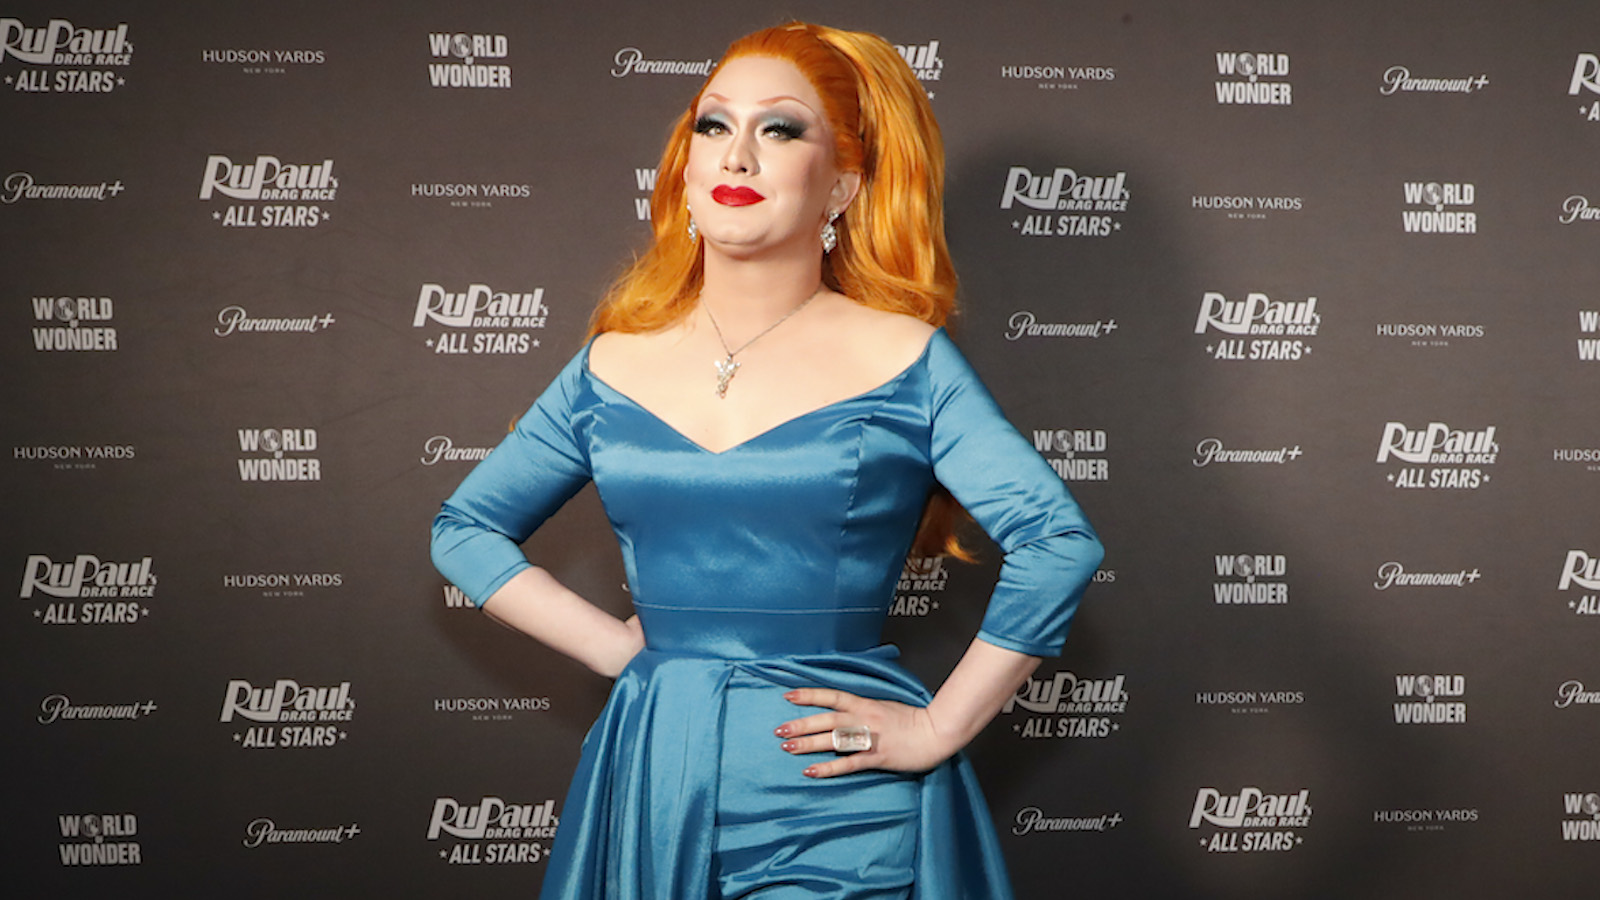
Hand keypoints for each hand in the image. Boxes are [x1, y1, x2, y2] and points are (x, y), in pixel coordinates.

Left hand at [774, 688, 961, 777]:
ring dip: (809, 744)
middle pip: (826, 719)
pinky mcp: (878, 757)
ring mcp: (870, 738)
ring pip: (833, 740)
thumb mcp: (885, 706)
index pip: (832, 695)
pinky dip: (828, 767)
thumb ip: (863, 708)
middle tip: (778, 729)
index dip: (809, 695)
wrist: (937, 732)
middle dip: (801, 724)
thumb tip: (842, 711)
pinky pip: (848, 763)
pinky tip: (811, 771)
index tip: (787, 696)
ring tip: (787, 748)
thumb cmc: (913, 720)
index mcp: (866, 703)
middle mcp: (864, 718)